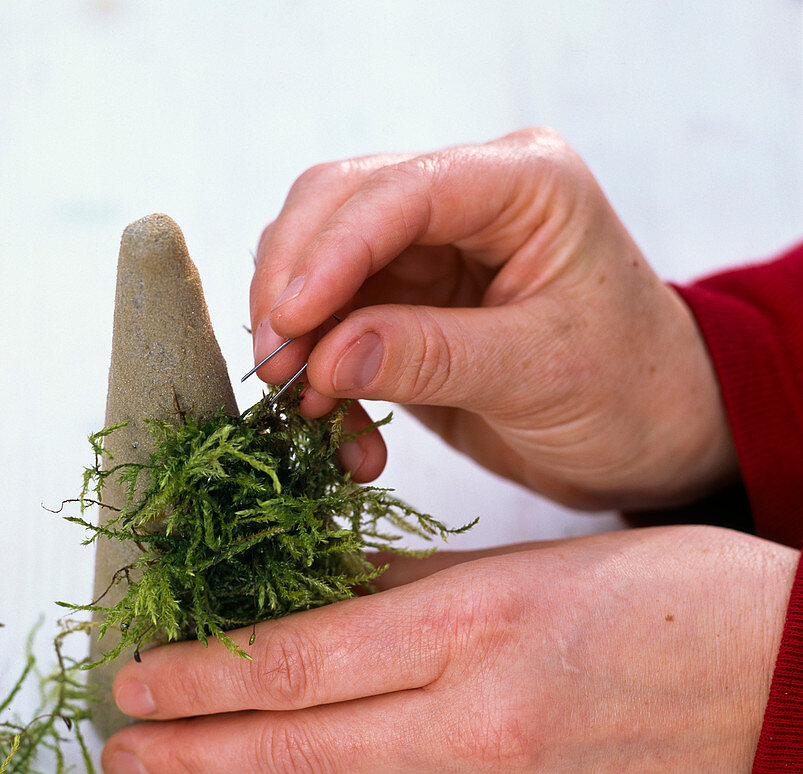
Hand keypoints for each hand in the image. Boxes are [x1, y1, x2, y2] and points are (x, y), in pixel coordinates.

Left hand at [101, 526, 795, 773]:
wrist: (793, 683)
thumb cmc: (679, 594)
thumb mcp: (535, 560)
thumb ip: (415, 585)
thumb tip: (322, 594)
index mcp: (480, 625)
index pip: (300, 663)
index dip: (204, 679)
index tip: (138, 685)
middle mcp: (485, 722)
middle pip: (302, 747)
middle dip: (200, 752)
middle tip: (129, 754)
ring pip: (376, 765)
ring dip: (311, 745)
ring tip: (265, 720)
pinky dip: (415, 755)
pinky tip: (436, 726)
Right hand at [249, 130, 736, 510]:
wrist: (649, 437)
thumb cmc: (629, 391)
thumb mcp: (538, 373)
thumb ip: (431, 357)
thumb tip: (325, 359)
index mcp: (522, 185)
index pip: (399, 193)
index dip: (330, 253)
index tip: (288, 324)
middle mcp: (467, 201)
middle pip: (337, 208)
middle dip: (293, 289)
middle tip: (275, 369)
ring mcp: (431, 251)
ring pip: (321, 268)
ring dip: (301, 342)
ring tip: (310, 415)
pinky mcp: (408, 306)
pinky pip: (335, 329)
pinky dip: (324, 380)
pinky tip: (341, 433)